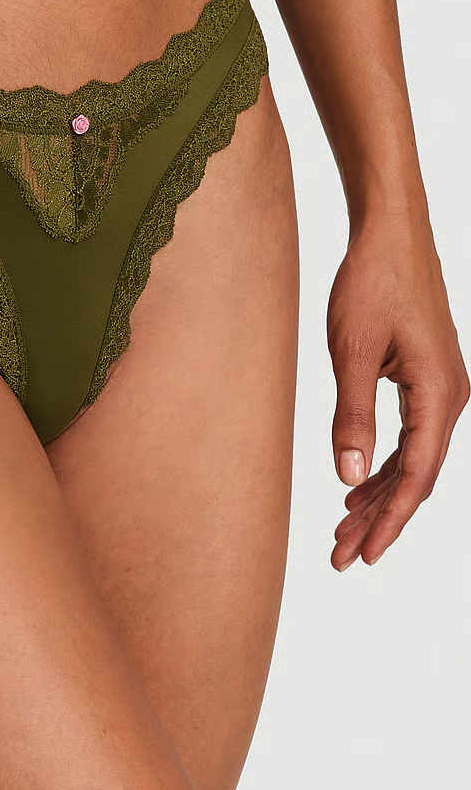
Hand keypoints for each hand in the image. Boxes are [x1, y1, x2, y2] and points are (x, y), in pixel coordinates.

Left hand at [327, 211, 468, 570]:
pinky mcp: (426, 378)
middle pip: (416, 477)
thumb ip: (351, 416)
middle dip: (379, 518)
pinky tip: (357, 482)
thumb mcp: (351, 352)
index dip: (388, 521)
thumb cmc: (371, 283)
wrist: (389, 234)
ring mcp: (441, 388)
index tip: (360, 554)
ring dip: (379, 494)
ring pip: (412, 459)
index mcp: (439, 395)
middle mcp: (450, 397)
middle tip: (340, 554)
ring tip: (342, 527)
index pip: (415, 477)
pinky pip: (410, 436)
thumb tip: (347, 475)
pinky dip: (383, 464)